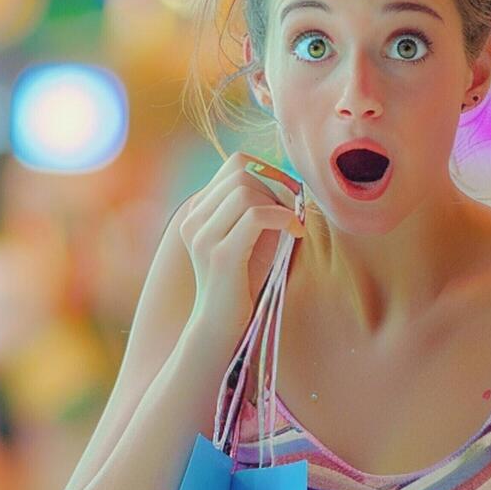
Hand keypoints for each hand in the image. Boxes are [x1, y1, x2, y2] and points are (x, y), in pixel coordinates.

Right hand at [177, 152, 304, 335]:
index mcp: (199, 211)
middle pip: (241, 172)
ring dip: (279, 203)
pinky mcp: (221, 255)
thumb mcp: (252, 237)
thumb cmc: (243, 281)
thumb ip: (261, 207)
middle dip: (277, 186)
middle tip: (294, 210)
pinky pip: (256, 215)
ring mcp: (203, 236)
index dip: (268, 171)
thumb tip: (289, 181)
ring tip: (292, 225)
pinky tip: (296, 233)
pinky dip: (282, 218)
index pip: (234, 163)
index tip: (287, 195)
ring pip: (246, 190)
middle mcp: (194, 219)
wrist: (221, 326)